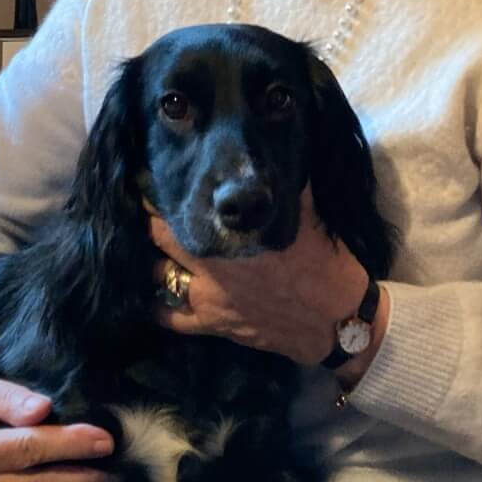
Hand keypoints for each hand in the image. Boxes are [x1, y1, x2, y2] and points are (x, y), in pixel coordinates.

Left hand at [150, 188, 375, 367]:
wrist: (336, 319)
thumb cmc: (323, 263)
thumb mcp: (307, 214)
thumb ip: (282, 188)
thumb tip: (270, 155)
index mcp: (231, 235)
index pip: (179, 210)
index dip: (159, 198)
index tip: (150, 184)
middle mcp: (211, 266)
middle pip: (160, 240)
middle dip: (150, 225)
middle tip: (144, 212)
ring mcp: (208, 300)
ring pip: (159, 278)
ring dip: (152, 262)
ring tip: (147, 249)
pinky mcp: (214, 326)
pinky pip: (171, 319)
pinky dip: (157, 306)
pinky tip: (151, 295)